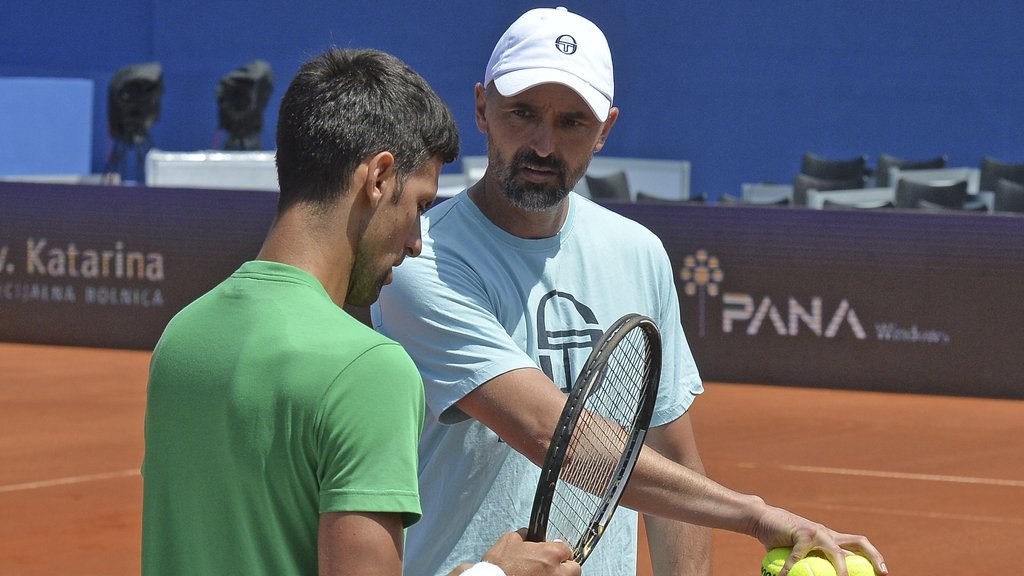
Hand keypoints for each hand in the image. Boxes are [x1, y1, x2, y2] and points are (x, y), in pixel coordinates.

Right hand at [476, 529, 579, 575]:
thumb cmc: (500, 567)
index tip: (552, 553)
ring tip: (544, 574)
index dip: (558, 550)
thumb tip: (527, 533)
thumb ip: (524, 534)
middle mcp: (556, 572)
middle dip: (566, 566)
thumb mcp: (509, 540)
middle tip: (554, 566)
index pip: (566, 549)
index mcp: (550, 554)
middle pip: (575, 569)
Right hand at [749, 504, 887, 575]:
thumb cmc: (778, 539)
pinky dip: (790, 570)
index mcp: (831, 538)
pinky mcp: (801, 532)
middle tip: (881, 574)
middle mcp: (828, 534)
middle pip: (859, 542)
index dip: (874, 558)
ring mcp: (816, 532)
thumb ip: (809, 564)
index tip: (883, 573)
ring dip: (842, 568)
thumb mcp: (797, 554)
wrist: (761, 519)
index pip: (858, 547)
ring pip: (836, 551)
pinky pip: (799, 557)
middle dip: (874, 557)